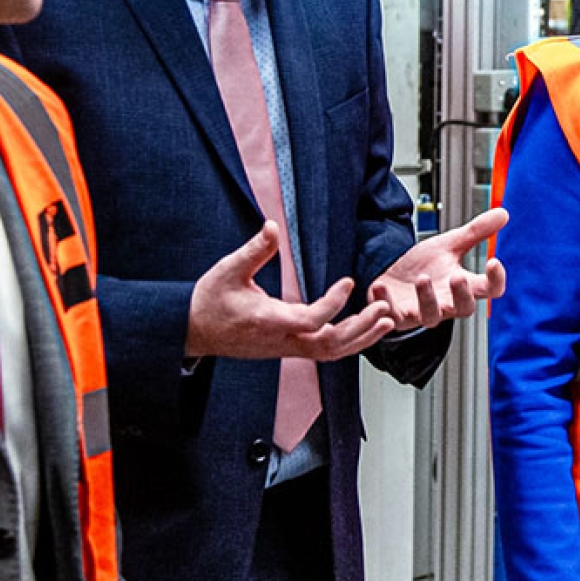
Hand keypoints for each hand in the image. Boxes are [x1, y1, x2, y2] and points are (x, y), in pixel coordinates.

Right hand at [186, 222, 396, 359]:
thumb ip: (254, 250)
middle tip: (383, 309)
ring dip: (360, 339)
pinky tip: (363, 330)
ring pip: (329, 353)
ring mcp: (284, 348)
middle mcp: (280, 340)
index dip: (333, 304)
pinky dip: (347, 343)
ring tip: (386, 321)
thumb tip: (272, 227)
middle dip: (360, 329)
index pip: (311, 320)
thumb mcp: (228, 270)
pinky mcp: (286, 349)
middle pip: (329, 345)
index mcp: (267, 321)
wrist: (193, 330)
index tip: (349, 282)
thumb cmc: (210, 301)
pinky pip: (323, 352)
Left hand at [368, 208, 509, 329]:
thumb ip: (475, 232)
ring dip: (427, 299)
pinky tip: (380, 287)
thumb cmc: (422, 266)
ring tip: (422, 278)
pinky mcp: (396, 316)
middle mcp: (446, 303)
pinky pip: (392, 316)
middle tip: (458, 276)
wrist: (391, 278)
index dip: (495, 280)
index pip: (489, 290)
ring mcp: (421, 312)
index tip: (494, 261)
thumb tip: (503, 213)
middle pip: (464, 308)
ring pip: (431, 317)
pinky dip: (385, 304)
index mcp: (461, 286)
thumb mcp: (448, 246)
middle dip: (462, 294)